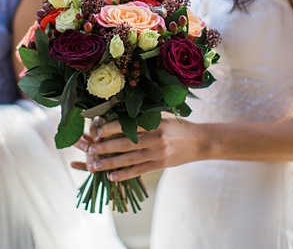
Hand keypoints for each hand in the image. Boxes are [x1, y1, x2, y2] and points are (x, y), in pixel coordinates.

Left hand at [76, 114, 202, 181]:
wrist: (201, 142)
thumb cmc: (180, 126)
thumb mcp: (163, 117)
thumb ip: (145, 117)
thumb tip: (119, 116)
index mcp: (155, 122)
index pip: (128, 125)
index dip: (111, 128)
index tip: (97, 130)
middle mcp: (156, 138)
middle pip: (126, 143)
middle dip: (106, 146)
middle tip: (90, 149)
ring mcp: (158, 153)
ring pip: (129, 159)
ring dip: (111, 162)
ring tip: (95, 165)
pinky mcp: (160, 164)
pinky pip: (139, 170)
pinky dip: (125, 174)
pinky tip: (112, 176)